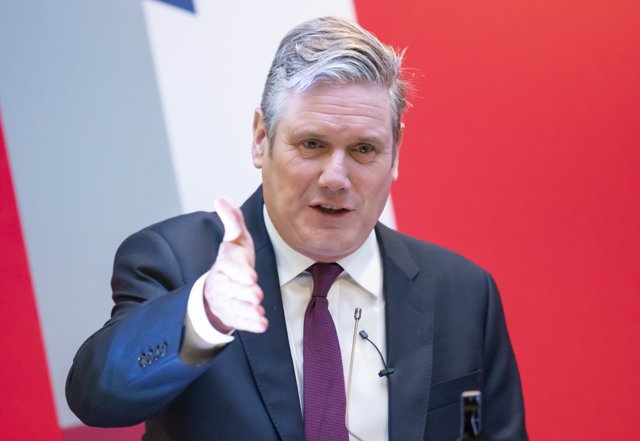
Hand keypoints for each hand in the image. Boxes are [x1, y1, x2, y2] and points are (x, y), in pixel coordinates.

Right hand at [203, 197, 267, 333]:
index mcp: (225, 262)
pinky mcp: (231, 315)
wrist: (220, 287)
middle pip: (232, 288)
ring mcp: (226, 300)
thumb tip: (220, 197)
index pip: (229, 266)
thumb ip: (232, 220)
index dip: (239, 271)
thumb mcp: (235, 239)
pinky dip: (250, 323)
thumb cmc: (234, 260)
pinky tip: (262, 324)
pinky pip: (239, 321)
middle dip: (245, 292)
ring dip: (247, 309)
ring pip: (235, 306)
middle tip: (256, 294)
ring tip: (258, 311)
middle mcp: (223, 281)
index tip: (251, 276)